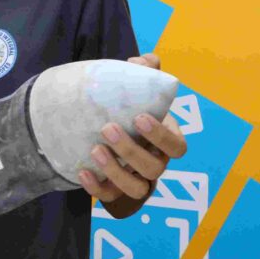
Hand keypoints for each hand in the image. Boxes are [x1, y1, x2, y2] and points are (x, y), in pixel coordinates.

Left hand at [78, 53, 186, 210]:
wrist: (102, 122)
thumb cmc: (127, 105)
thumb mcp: (136, 85)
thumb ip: (144, 69)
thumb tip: (143, 60)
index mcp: (166, 140)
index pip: (177, 147)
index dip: (162, 136)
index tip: (140, 118)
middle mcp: (155, 163)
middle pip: (154, 169)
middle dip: (132, 150)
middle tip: (108, 128)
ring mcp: (136, 180)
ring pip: (136, 189)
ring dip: (116, 172)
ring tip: (95, 148)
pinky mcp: (115, 191)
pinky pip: (110, 198)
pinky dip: (96, 188)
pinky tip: (82, 170)